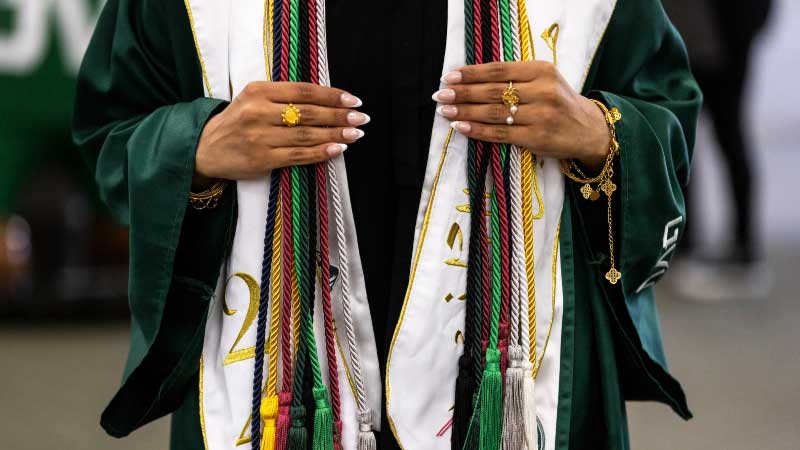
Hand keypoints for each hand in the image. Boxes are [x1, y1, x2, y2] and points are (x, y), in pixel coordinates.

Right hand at [194, 81, 368, 186]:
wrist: (206, 148)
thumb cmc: (238, 121)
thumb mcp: (254, 98)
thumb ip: (284, 97)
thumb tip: (328, 100)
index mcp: (258, 91)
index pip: (304, 91)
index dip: (332, 96)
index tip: (353, 100)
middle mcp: (258, 112)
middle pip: (308, 113)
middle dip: (339, 116)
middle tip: (361, 118)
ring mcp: (259, 137)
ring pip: (306, 135)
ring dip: (335, 135)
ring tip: (355, 134)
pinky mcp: (261, 159)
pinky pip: (297, 156)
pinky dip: (320, 152)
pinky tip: (337, 150)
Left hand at [432, 61, 609, 169]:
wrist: (588, 129)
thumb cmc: (558, 101)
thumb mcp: (544, 79)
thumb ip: (515, 77)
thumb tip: (471, 79)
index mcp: (542, 70)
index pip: (498, 70)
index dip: (471, 73)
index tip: (449, 76)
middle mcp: (542, 91)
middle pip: (492, 91)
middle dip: (463, 93)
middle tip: (440, 94)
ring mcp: (540, 116)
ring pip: (493, 113)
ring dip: (465, 112)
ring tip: (445, 110)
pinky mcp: (536, 138)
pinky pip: (499, 134)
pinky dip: (477, 130)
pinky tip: (460, 127)